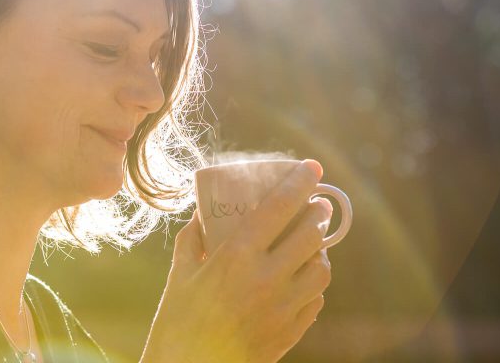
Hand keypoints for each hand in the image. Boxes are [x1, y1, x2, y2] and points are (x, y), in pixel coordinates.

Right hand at [141, 160, 333, 362]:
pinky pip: (315, 300)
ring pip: (321, 268)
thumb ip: (192, 240)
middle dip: (317, 213)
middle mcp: (266, 278)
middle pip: (310, 234)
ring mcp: (283, 307)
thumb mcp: (178, 276)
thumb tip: (202, 214)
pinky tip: (301, 279)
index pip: (279, 207)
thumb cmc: (177, 324)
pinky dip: (313, 284)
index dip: (299, 182)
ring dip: (319, 250)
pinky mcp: (290, 331)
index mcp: (236, 257)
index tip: (312, 167)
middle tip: (315, 205)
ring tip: (310, 243)